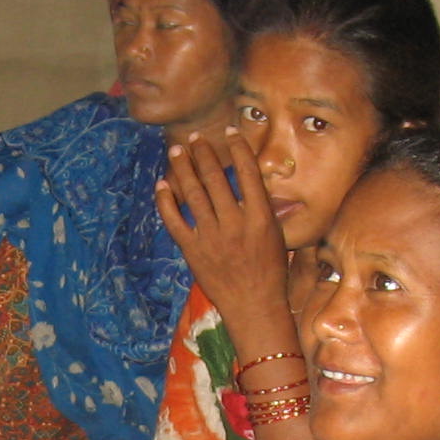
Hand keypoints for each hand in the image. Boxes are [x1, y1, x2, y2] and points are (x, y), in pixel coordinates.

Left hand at [156, 129, 293, 327]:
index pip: (248, 172)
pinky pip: (174, 221)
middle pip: (215, 178)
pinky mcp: (193, 250)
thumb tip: (257, 183)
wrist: (254, 307)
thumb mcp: (277, 237)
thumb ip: (266, 209)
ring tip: (177, 152)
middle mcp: (235, 223)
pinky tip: (161, 185)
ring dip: (183, 169)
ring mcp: (211, 237)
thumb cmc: (271, 273)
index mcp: (260, 217)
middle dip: (204, 154)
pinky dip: (165, 202)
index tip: (229, 132)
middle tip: (196, 138)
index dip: (238, 148)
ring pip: (193, 194)